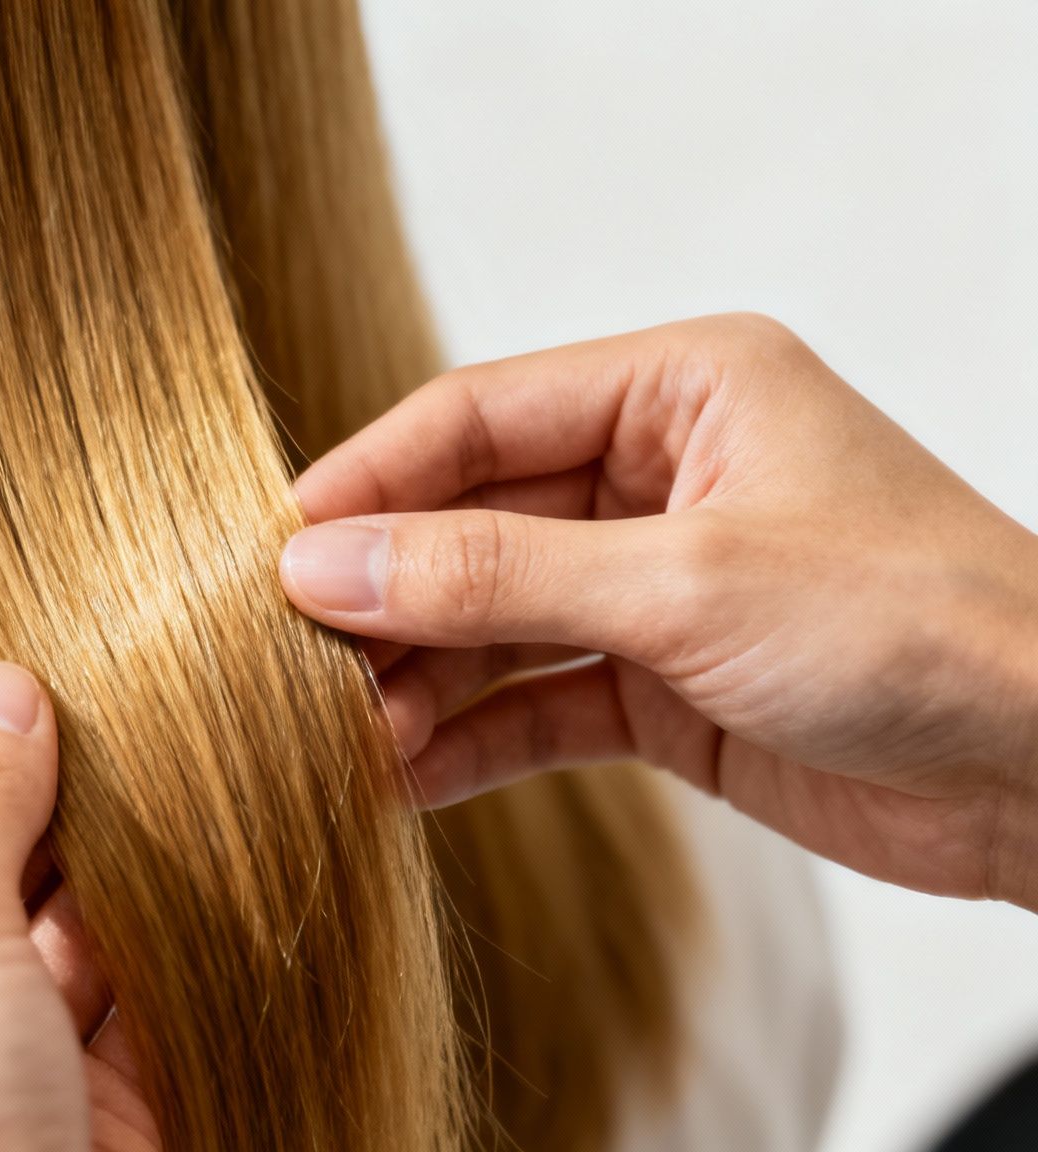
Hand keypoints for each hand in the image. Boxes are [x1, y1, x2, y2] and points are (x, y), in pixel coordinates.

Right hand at [279, 314, 1037, 910]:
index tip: (272, 552)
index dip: (367, 481)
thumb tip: (321, 566)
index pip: (476, 415)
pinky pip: (537, 699)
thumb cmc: (917, 627)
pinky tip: (403, 775)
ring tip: (335, 732)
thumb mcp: (685, 584)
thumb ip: (493, 574)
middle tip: (286, 656)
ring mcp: (659, 584)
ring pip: (495, 616)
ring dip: (417, 674)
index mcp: (679, 389)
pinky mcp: (668, 685)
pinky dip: (472, 736)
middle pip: (472, 519)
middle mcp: (659, 475)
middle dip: (384, 592)